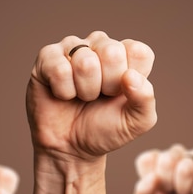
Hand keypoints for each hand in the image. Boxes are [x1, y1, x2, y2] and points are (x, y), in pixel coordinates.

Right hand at [26, 31, 156, 160]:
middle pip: (112, 52)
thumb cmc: (104, 130)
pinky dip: (63, 91)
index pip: (139, 52)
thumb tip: (130, 75)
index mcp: (126, 55)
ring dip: (84, 91)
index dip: (130, 81)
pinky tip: (63, 95)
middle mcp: (100, 45)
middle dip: (106, 85)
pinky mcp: (47, 57)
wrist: (71, 148)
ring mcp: (73, 48)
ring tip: (81, 97)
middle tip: (99, 97)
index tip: (120, 96)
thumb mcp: (136, 122)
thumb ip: (146, 99)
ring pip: (85, 62)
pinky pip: (59, 69)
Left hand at [132, 144, 192, 193]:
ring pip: (187, 165)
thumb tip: (152, 177)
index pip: (146, 159)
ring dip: (186, 187)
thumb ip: (141, 193)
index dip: (151, 180)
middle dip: (169, 184)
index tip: (158, 192)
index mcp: (154, 162)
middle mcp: (174, 155)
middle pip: (167, 160)